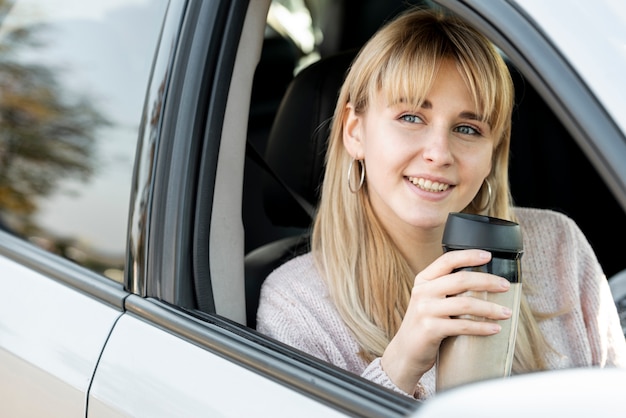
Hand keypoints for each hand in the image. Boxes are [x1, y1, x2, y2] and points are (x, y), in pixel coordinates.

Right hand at [380, 249, 512, 393]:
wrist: (406, 352)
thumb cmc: (425, 324)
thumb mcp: (429, 300)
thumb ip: (446, 288)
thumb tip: (482, 280)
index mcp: (424, 280)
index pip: (447, 260)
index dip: (468, 255)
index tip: (488, 255)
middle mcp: (423, 292)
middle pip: (460, 280)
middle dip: (488, 281)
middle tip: (505, 286)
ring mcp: (425, 310)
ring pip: (465, 304)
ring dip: (490, 308)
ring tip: (506, 312)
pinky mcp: (430, 329)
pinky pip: (462, 326)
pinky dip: (482, 327)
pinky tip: (494, 329)